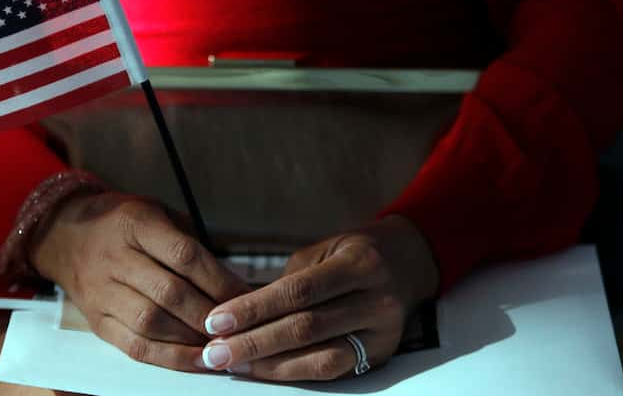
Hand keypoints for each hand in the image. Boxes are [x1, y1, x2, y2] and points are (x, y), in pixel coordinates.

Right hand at [30, 191, 249, 370]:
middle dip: (210, 314)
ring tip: (222, 344)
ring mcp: (103, 292)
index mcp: (136, 224)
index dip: (219, 280)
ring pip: (151, 323)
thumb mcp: (156, 212)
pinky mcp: (97, 321)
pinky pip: (134, 346)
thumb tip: (231, 281)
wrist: (64, 235)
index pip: (184, 255)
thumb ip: (188, 242)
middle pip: (170, 293)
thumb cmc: (122, 223)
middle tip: (240, 325)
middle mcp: (116, 259)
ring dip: (192, 338)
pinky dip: (169, 358)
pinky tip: (196, 360)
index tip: (246, 295)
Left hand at [198, 215, 438, 379]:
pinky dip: (294, 373)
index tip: (216, 320)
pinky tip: (263, 370)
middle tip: (214, 352)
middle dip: (254, 343)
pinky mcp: (382, 355)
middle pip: (306, 328)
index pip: (298, 291)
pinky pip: (332, 371)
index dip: (254, 309)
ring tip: (232, 365)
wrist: (409, 261)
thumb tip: (238, 311)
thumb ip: (288, 281)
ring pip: (320, 358)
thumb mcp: (325, 249)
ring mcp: (384, 332)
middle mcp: (377, 300)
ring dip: (270, 365)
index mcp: (360, 264)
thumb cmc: (354, 252)